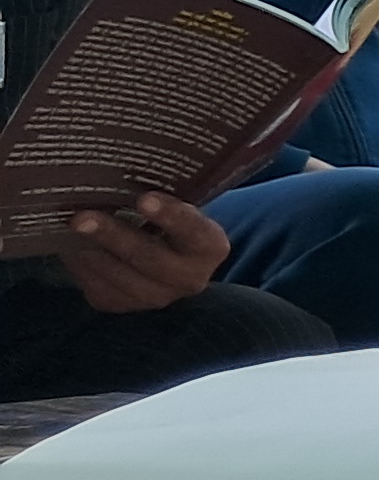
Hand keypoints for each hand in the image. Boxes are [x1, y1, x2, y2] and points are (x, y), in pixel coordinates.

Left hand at [50, 192, 230, 314]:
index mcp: (209, 247)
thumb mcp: (176, 205)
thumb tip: (118, 175)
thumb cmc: (167, 218)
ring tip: (68, 228)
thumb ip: (159, 198)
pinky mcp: (122, 304)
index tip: (144, 200)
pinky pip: (97, 287)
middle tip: (82, 218)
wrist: (166, 257)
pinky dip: (81, 265)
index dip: (171, 216)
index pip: (194, 231)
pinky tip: (69, 245)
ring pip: (119, 276)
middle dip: (113, 236)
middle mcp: (189, 279)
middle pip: (149, 258)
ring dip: (90, 251)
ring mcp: (156, 297)